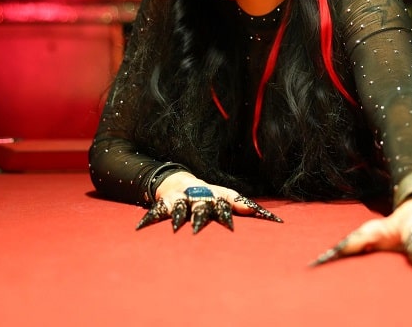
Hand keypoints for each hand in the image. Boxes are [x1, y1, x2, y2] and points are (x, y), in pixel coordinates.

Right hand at [135, 172, 282, 233]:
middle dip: (207, 215)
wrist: (178, 182)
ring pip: (180, 208)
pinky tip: (140, 228)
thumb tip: (272, 217)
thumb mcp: (225, 197)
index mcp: (216, 196)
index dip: (242, 209)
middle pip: (205, 207)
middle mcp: (200, 196)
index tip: (248, 218)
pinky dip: (148, 220)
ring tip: (180, 227)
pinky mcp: (165, 204)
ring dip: (181, 217)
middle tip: (208, 227)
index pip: (232, 202)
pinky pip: (156, 212)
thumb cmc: (208, 195)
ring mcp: (182, 200)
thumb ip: (244, 206)